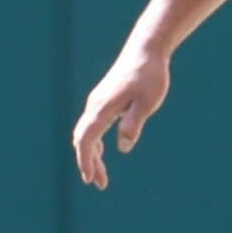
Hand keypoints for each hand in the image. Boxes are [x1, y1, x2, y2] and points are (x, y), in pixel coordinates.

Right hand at [72, 45, 169, 189]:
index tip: (90, 178)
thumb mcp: (147, 102)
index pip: (86, 140)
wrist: (146, 49)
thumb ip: (133, 124)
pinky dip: (93, 140)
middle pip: (82, 139)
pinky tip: (101, 149)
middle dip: (88, 162)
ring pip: (86, 132)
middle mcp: (95, 105)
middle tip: (98, 183)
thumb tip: (123, 148)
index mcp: (102, 108)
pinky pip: (92, 124)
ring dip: (91, 153)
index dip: (85, 161)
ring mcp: (97, 100)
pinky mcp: (104, 98)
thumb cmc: (149, 75)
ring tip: (101, 173)